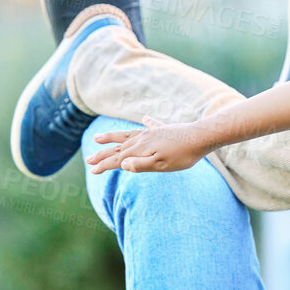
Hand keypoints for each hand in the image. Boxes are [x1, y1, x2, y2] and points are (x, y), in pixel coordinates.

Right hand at [86, 120, 214, 173]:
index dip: (105, 165)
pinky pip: (150, 125)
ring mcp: (152, 133)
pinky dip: (146, 122)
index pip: (117, 159)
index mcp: (140, 149)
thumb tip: (122, 164)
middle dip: (103, 154)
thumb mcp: (161, 165)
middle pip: (118, 147)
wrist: (201, 138)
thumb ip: (140, 165)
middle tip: (88, 159)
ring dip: (113, 137)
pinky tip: (145, 118)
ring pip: (127, 135)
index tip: (92, 170)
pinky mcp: (164, 129)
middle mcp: (142, 139)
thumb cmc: (182, 155)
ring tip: (99, 137)